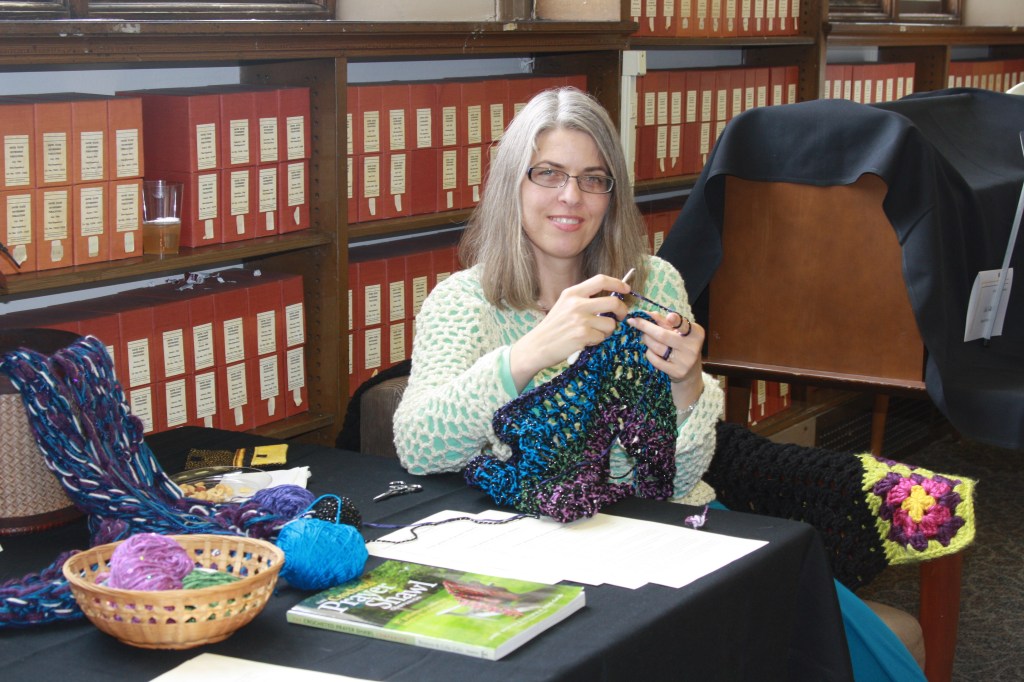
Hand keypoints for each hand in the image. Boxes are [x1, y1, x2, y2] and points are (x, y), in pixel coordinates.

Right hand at [509, 274, 630, 390]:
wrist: (537, 346)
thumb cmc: (553, 328)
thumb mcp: (564, 306)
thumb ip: (584, 300)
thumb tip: (611, 299)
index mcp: (572, 293)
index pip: (601, 280)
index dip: (618, 283)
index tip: (626, 288)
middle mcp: (577, 303)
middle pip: (613, 301)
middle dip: (622, 310)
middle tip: (620, 317)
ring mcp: (580, 319)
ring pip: (610, 323)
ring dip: (607, 331)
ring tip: (593, 334)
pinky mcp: (583, 335)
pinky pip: (602, 337)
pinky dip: (597, 342)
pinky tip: (585, 342)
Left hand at [626, 311, 704, 409]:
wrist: (690, 372)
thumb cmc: (682, 345)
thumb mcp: (678, 332)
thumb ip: (664, 322)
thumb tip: (648, 314)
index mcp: (696, 333)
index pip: (684, 325)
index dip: (676, 321)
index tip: (669, 316)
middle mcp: (692, 347)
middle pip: (663, 335)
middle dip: (645, 326)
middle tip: (633, 321)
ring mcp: (685, 361)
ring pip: (656, 347)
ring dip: (646, 339)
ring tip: (644, 336)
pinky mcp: (677, 372)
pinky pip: (655, 360)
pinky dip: (649, 353)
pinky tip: (650, 351)